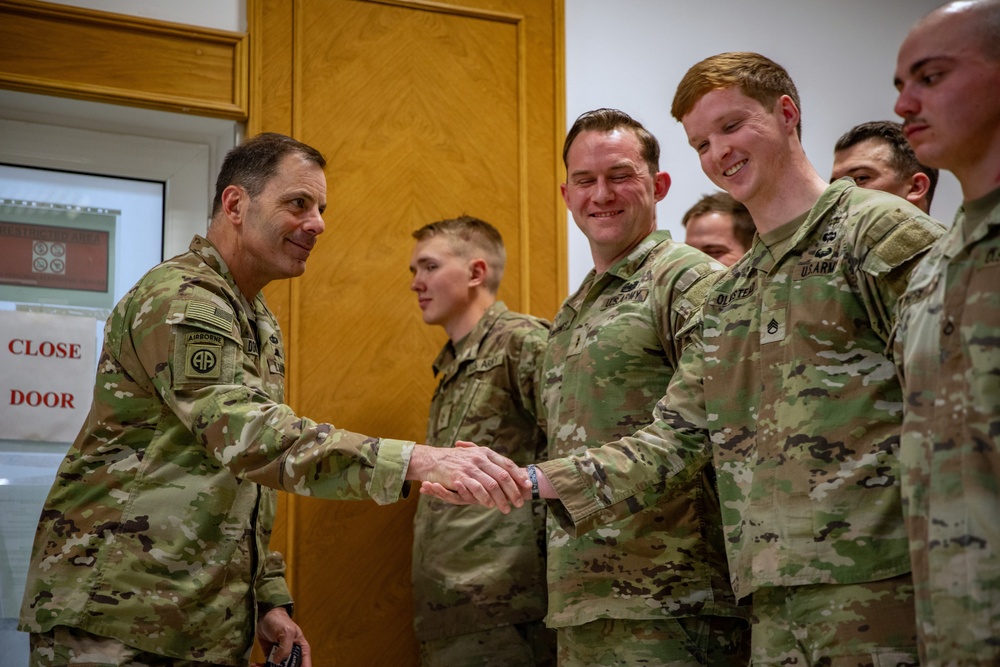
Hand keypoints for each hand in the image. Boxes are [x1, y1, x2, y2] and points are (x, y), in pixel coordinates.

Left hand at [256, 607, 311, 666]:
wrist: (264, 616)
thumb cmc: (280, 621)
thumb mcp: (286, 632)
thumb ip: (285, 648)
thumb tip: (278, 662)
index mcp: (301, 649)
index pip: (305, 665)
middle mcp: (292, 655)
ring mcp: (281, 656)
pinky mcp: (271, 657)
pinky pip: (267, 666)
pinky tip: (255, 665)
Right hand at [407, 441, 529, 512]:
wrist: (431, 459)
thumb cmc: (453, 459)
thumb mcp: (472, 454)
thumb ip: (487, 461)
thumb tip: (504, 470)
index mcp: (485, 452)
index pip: (506, 464)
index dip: (518, 475)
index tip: (527, 485)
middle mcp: (480, 458)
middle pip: (503, 476)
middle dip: (513, 490)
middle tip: (519, 502)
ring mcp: (470, 467)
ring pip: (492, 484)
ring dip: (501, 499)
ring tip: (507, 508)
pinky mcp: (460, 476)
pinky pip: (478, 489)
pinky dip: (486, 498)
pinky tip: (490, 505)